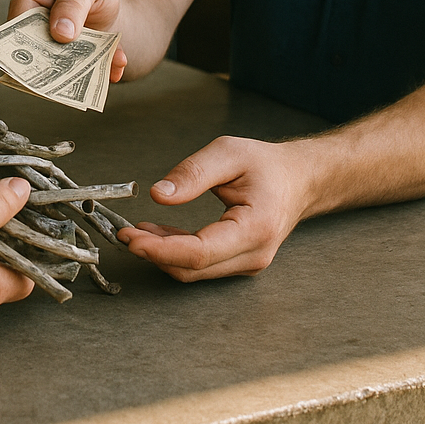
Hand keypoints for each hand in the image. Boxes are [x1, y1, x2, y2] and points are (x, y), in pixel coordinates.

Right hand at [10, 0, 127, 81]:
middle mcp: (36, 32)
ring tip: (99, 71)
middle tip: (66, 72)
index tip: (37, 53)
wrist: (112, 0)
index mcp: (29, 4)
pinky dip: (101, 73)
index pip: (16, 25)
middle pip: (34, 53)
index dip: (22, 41)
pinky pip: (84, 75)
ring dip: (79, 74)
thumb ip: (73, 2)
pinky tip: (115, 70)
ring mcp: (55, 51)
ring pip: (59, 69)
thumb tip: (60, 32)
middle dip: (51, 64)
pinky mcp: (74, 64)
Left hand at [118, 136, 306, 281]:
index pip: (200, 252)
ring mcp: (247, 262)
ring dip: (162, 253)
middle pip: (193, 267)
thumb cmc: (268, 166)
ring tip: (136, 230)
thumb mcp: (229, 153)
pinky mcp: (237, 260)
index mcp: (255, 229)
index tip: (132, 237)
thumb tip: (158, 195)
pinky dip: (175, 251)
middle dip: (154, 253)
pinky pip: (201, 263)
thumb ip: (193, 173)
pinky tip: (157, 233)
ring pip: (194, 270)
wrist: (299, 180)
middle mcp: (253, 255)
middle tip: (125, 232)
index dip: (161, 249)